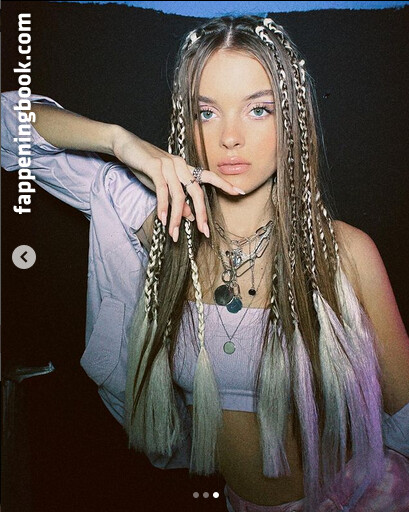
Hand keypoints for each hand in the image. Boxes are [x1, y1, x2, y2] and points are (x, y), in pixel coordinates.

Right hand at [112, 126, 244, 241]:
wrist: (126, 145)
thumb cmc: (145, 165)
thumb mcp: (162, 185)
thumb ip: (176, 199)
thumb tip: (189, 216)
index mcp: (185, 168)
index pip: (209, 177)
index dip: (224, 184)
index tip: (240, 192)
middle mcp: (181, 165)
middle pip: (197, 192)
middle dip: (201, 213)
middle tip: (204, 231)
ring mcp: (169, 165)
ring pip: (178, 196)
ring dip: (176, 217)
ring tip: (174, 233)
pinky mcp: (155, 166)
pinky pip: (162, 190)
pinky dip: (162, 206)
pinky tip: (162, 218)